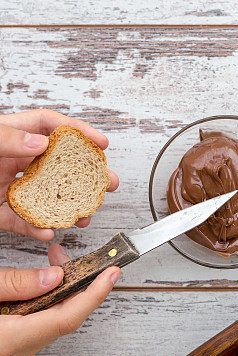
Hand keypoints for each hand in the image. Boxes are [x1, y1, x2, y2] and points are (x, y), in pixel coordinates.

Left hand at [0, 109, 118, 238]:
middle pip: (55, 164)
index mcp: (8, 137)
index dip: (77, 130)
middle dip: (84, 175)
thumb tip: (42, 143)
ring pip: (43, 196)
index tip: (100, 142)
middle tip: (108, 182)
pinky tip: (46, 231)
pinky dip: (33, 229)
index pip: (47, 125)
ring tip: (83, 216)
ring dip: (66, 208)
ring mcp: (4, 186)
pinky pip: (18, 221)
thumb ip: (8, 139)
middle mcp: (9, 161)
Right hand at [0, 243, 119, 355]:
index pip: (66, 319)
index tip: (112, 274)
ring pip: (52, 319)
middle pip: (63, 318)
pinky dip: (45, 300)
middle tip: (80, 256)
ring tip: (55, 259)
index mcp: (10, 341)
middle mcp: (17, 354)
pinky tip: (41, 281)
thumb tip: (56, 277)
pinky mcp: (12, 348)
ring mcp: (14, 354)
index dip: (93, 295)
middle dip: (77, 284)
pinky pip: (39, 322)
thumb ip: (19, 284)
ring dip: (59, 290)